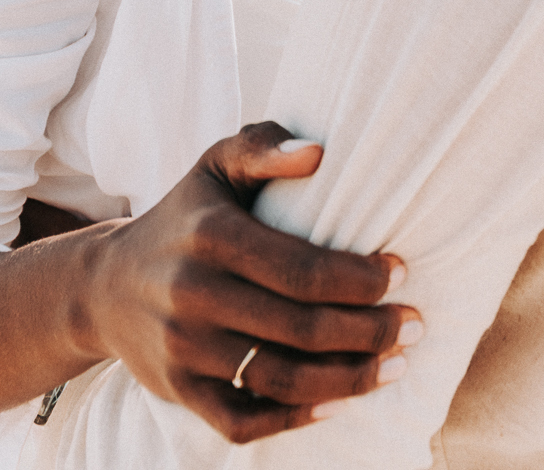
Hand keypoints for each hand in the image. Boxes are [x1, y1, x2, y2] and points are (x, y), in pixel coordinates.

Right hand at [82, 122, 421, 443]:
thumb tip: (319, 153)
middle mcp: (195, 296)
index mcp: (214, 237)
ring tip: (394, 366)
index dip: (359, 279)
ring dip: (348, 379)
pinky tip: (336, 403)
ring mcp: (184, 350)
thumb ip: (265, 147)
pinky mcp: (177, 391)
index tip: (400, 274)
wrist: (104, 283)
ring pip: (280, 379)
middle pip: (301, 328)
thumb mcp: (216, 164)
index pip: (303, 269)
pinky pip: (242, 420)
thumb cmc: (186, 215)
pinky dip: (294, 419)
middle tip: (415, 326)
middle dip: (370, 331)